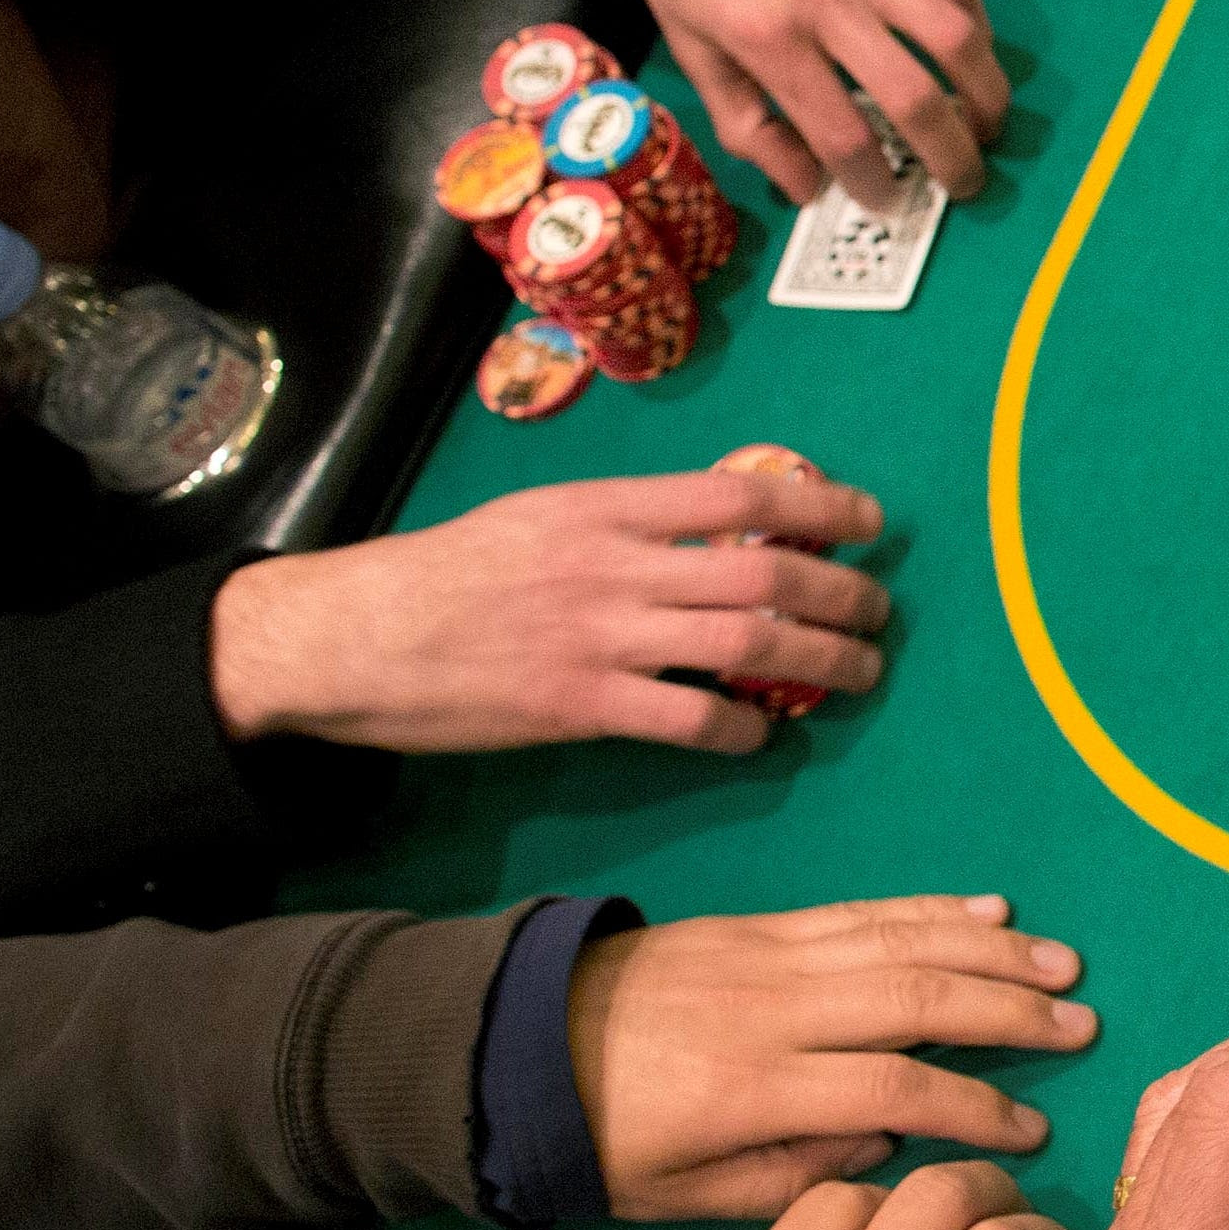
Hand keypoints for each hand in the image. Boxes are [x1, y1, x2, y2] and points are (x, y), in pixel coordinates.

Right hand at [211, 470, 888, 753]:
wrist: (350, 636)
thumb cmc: (445, 576)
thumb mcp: (537, 519)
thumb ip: (624, 526)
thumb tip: (721, 534)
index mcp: (601, 507)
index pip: (737, 494)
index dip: (818, 506)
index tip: (869, 521)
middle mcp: (610, 564)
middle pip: (762, 573)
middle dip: (840, 594)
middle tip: (879, 613)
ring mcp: (598, 637)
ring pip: (745, 647)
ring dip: (819, 662)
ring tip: (859, 673)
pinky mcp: (578, 706)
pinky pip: (691, 722)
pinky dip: (743, 731)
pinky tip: (762, 736)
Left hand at [566, 0, 1008, 208]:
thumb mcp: (688, 47)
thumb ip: (748, 124)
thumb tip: (806, 187)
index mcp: (765, 35)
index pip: (844, 135)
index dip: (875, 183)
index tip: (886, 199)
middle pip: (916, 97)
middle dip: (952, 156)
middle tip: (963, 183)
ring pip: (955, 36)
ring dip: (986, 94)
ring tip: (987, 124)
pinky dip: (974, 26)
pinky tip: (970, 55)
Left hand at [570, 893, 1094, 1217]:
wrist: (513, 1044)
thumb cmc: (602, 1141)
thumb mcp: (682, 1196)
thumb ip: (790, 1177)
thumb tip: (887, 1141)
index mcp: (754, 1087)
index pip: (893, 1088)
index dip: (972, 1109)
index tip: (1032, 1133)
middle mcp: (775, 1009)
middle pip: (916, 999)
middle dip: (1010, 1012)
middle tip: (1084, 1026)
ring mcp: (771, 956)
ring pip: (900, 943)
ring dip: (990, 952)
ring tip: (1062, 967)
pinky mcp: (762, 925)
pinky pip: (861, 912)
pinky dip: (931, 910)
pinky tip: (989, 914)